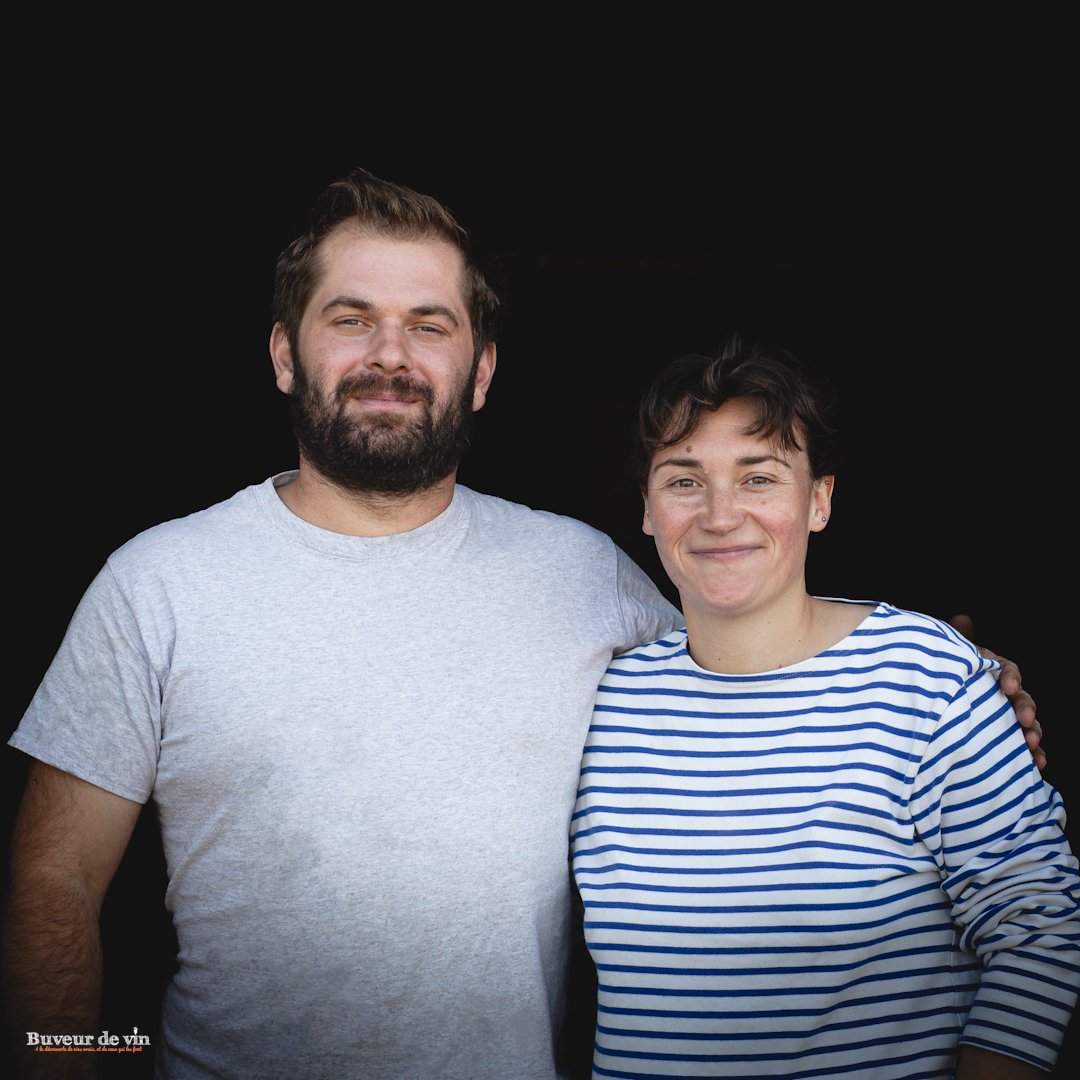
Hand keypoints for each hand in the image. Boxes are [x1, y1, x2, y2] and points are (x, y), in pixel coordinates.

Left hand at [950, 615, 1043, 770]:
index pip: (1007, 670)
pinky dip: (1030, 756)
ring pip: (1025, 724)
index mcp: (988, 672)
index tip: (1008, 686)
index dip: (1010, 676)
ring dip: (1034, 735)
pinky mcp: (998, 739)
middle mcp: (999, 694)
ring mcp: (1000, 717)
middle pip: (1021, 699)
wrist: (921, 700)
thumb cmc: (938, 674)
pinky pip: (1019, 747)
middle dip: (1027, 710)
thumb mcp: (945, 657)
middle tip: (1025, 722)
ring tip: (1033, 747)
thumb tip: (962, 618)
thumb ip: (957, 640)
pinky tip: (1037, 765)